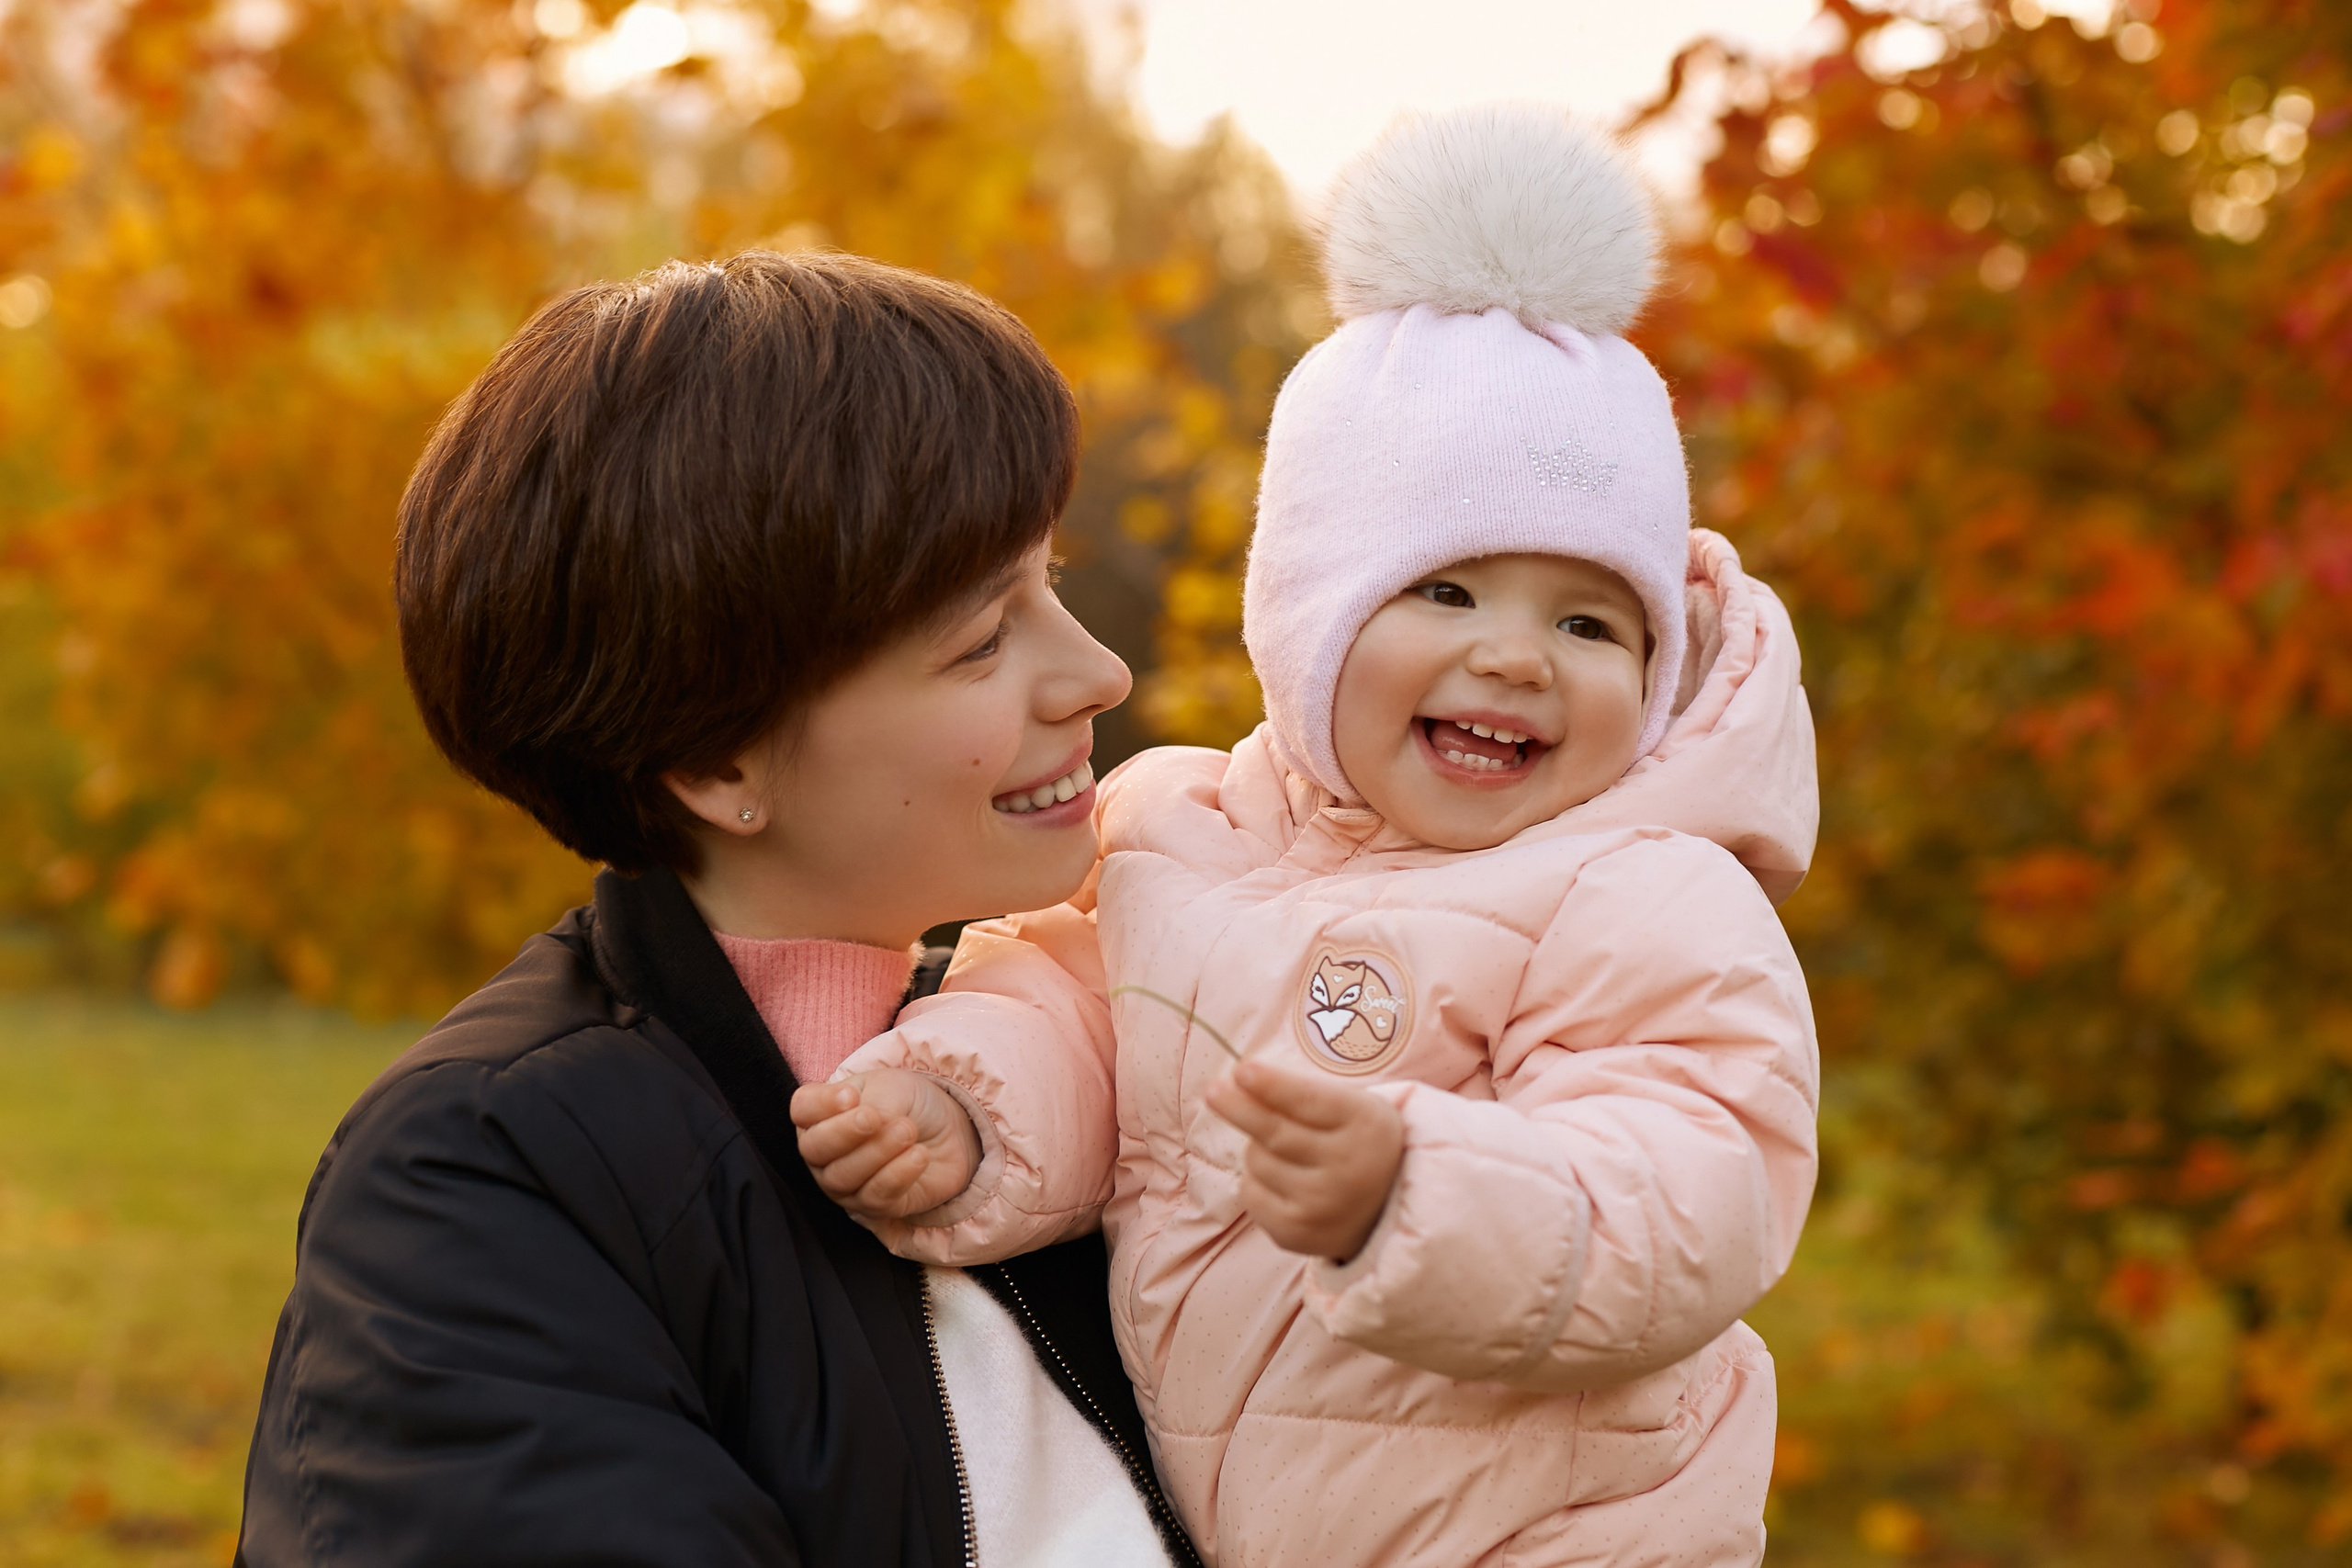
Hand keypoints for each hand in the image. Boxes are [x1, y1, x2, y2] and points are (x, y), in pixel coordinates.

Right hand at [791, 1069, 981, 1221]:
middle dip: (843, 1132)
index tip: (851, 1095)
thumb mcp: (891, 1088)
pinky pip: (875, 1198)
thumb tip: (869, 1123)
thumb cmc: (909, 1104)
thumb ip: (873, 1103)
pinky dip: (897, 1175)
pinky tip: (918, 1155)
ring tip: (907, 1131)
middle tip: (874, 1118)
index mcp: (821, 1115)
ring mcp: (846, 1184)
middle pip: (813, 1148)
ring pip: (842, 1177)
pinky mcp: (876, 1207)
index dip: (821, 1103)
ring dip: (876, 1152)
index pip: (803, 1109)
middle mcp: (825, 1154)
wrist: (948, 1130)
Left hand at [1205, 1060, 1403, 1261]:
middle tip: (1213, 1090)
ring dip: (1256, 1148)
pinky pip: (1250, 1193)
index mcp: (1366, 1126)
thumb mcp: (1348, 1107)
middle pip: (1275, 1133)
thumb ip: (1303, 1094)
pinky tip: (1279, 1181)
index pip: (1309, 1102)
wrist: (1382, 1209)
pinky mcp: (1297, 1233)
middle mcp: (1349, 1169)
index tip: (1242, 1070)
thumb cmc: (1354, 1142)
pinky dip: (1254, 1181)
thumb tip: (1239, 1081)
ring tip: (1283, 1152)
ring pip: (1257, 1160)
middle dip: (1239, 1108)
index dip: (1273, 1086)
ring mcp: (1322, 1206)